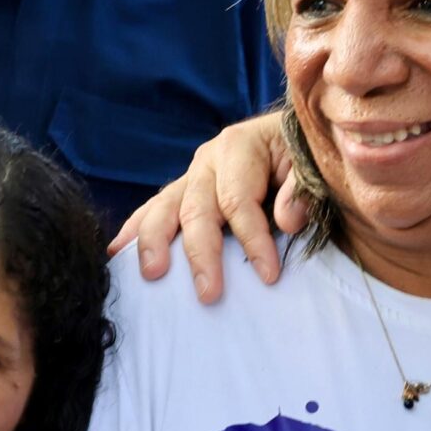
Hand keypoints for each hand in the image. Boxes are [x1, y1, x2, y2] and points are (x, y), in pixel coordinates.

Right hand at [110, 113, 299, 303]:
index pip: (239, 201)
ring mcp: (192, 175)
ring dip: (154, 243)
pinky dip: (136, 230)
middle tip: (208, 294)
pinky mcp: (185, 190)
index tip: (269, 275)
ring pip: (164, 209)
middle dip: (201, 254)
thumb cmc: (305, 154)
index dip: (253, 240)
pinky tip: (117, 253)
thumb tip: (286, 221)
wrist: (293, 136)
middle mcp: (208, 160)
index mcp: (240, 147)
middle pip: (196, 210)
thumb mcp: (312, 164)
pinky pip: (155, 210)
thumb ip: (302, 190)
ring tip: (152, 274)